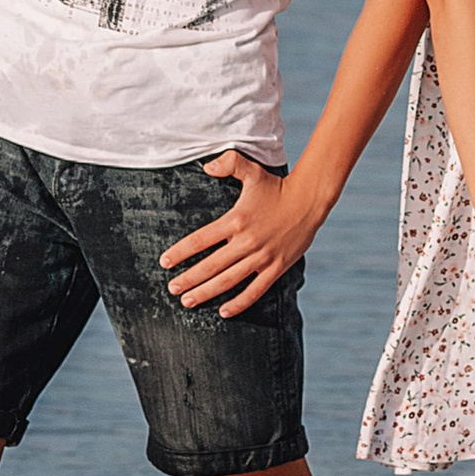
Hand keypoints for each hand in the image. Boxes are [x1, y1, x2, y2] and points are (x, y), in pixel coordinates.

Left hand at [161, 150, 321, 317]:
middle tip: (172, 289)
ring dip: (206, 293)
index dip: (180, 252)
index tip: (165, 262)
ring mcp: (262, 257)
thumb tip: (207, 166)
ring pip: (228, 281)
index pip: (200, 240)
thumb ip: (229, 163)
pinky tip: (223, 312)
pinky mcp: (276, 268)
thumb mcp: (252, 171)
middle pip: (210, 266)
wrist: (309, 200)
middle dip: (188, 279)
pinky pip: (255, 290)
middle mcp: (247, 241)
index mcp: (236, 220)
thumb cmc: (277, 186)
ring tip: (187, 301)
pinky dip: (239, 303)